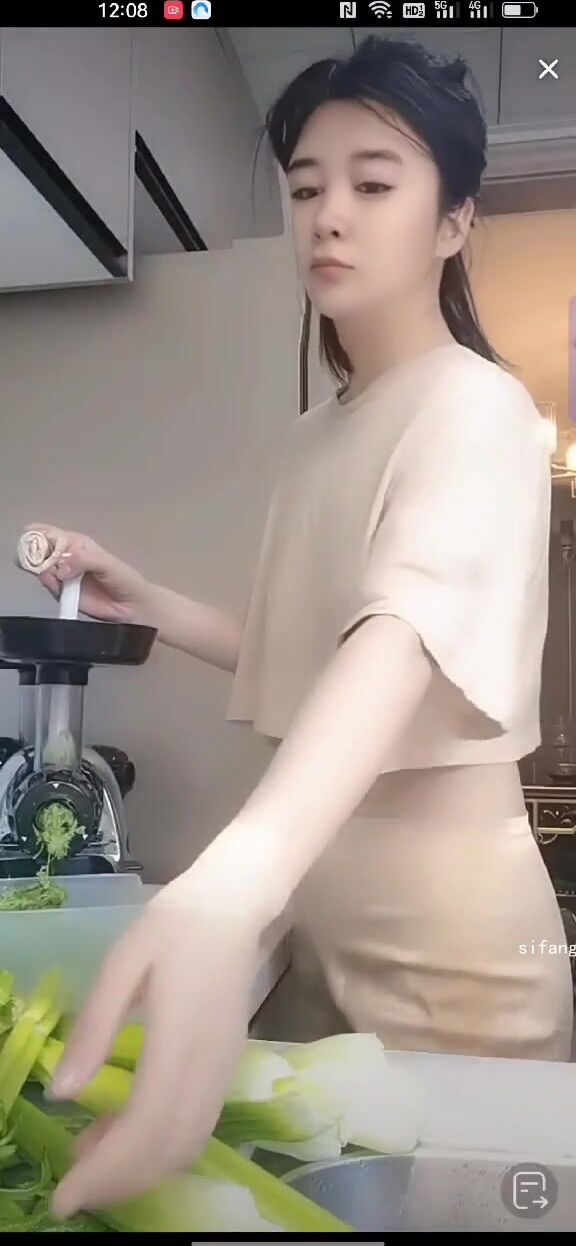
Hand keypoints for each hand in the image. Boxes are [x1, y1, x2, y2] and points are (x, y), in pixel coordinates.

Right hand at [16, 523, 154, 624]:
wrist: (130, 606)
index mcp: (76, 543)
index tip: (33, 540)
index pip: (50, 533)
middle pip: (39, 550)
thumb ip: (83, 560)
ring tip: (58, 577)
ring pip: (40, 568)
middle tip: (44, 562)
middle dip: (36, 554)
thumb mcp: (107, 563)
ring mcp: (62, 575)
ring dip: (43, 570)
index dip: (38, 534)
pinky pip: (48, 585)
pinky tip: (59, 585)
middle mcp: (65, 557)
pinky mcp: (62, 593)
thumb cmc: (123, 578)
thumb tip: (60, 568)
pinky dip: (49, 584)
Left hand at [49, 861, 266, 1216]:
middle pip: (169, 1150)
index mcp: (180, 1041)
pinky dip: (161, 1146)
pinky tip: (125, 1128)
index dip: (105, 1172)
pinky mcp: (228, 1065)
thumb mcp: (122, 963)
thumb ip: (95, 1028)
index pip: (145, 1128)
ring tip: (91, 1157)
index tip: (64, 1196)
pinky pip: (198, 1125)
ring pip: (187, 1144)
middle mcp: (209, 1067)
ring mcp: (224, 1069)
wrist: (235, 903)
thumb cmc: (174, 925)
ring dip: (140, 1168)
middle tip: (72, 1190)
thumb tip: (61, 1092)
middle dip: (118, 1182)